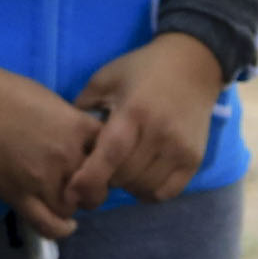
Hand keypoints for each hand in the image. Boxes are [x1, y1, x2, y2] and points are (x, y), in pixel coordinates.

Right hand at [0, 59, 101, 238]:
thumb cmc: (1, 90)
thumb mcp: (49, 100)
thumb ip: (70, 125)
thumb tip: (79, 143)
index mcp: (76, 127)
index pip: (112, 157)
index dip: (105, 164)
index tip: (96, 164)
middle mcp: (67, 156)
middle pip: (98, 188)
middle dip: (90, 188)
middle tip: (76, 182)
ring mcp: (43, 178)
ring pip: (73, 208)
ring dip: (69, 203)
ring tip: (58, 195)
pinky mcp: (18, 195)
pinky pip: (49, 225)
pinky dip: (60, 228)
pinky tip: (62, 222)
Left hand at [65, 34, 224, 207]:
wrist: (193, 65)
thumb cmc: (142, 70)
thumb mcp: (106, 78)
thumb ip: (83, 105)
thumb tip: (63, 134)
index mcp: (134, 112)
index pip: (111, 154)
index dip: (90, 177)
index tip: (72, 190)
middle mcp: (160, 133)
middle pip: (124, 176)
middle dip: (104, 178)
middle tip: (97, 168)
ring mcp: (180, 149)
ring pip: (144, 187)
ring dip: (125, 185)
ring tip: (119, 169)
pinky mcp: (194, 160)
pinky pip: (165, 192)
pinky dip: (147, 192)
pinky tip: (139, 178)